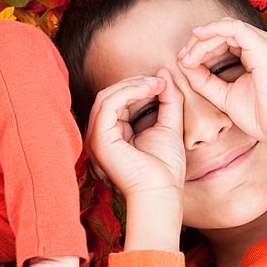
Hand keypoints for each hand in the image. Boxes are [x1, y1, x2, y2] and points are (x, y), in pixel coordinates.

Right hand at [85, 68, 186, 201]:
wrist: (162, 193)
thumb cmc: (165, 168)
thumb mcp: (169, 125)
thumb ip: (168, 100)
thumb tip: (163, 73)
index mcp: (113, 134)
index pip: (118, 101)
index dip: (138, 87)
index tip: (163, 83)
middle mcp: (100, 136)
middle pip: (110, 95)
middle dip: (135, 83)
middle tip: (160, 81)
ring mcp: (96, 138)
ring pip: (107, 96)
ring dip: (132, 85)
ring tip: (155, 84)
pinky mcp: (100, 139)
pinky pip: (108, 104)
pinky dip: (128, 92)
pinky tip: (148, 90)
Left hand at [178, 18, 266, 159]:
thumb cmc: (262, 116)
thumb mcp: (226, 95)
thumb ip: (206, 81)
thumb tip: (185, 65)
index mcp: (258, 53)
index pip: (226, 39)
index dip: (202, 47)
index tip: (185, 63)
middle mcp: (264, 43)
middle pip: (224, 29)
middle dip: (199, 42)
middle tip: (183, 58)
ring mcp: (265, 42)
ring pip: (226, 27)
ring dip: (202, 40)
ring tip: (187, 58)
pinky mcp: (262, 46)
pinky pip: (232, 29)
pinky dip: (212, 33)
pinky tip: (198, 43)